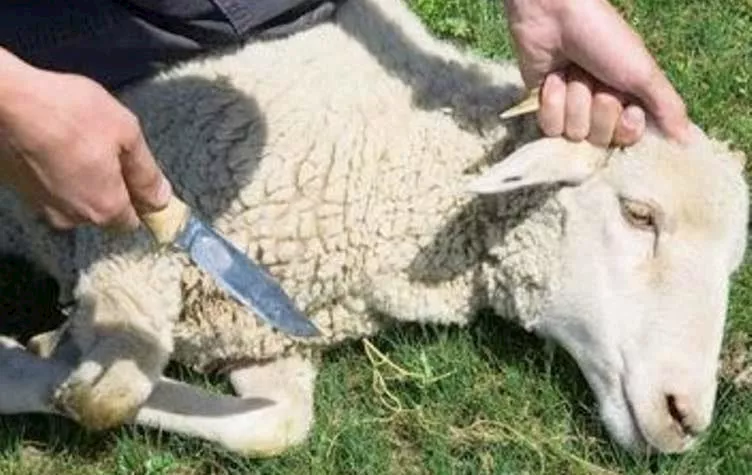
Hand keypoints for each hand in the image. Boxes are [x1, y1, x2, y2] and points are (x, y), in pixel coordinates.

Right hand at [0, 48, 170, 230]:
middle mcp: (73, 218)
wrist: (5, 100)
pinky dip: (58, 174)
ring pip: (76, 201)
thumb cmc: (71, 113)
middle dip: (112, 188)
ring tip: (80, 145)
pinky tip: (57, 147)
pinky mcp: (19, 192)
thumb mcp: (126, 133)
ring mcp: (42, 207)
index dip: (141, 202)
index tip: (140, 178)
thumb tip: (161, 200)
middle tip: (109, 151)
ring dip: (83, 180)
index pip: (132, 222)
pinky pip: (51, 189)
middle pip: (104, 212)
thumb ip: (147, 172)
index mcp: (104, 208)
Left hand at [503, 0, 690, 146]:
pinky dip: (551, 102)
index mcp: (628, 101)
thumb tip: (688, 143)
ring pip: (573, 134)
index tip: (628, 107)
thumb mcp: (643, 72)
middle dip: (598, 108)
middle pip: (600, 139)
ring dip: (574, 100)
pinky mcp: (544, 110)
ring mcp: (571, 112)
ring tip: (572, 73)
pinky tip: (553, 79)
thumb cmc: (604, 38)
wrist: (554, 17)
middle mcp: (600, 111)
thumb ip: (667, 108)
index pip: (630, 139)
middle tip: (595, 79)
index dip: (627, 127)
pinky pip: (549, 129)